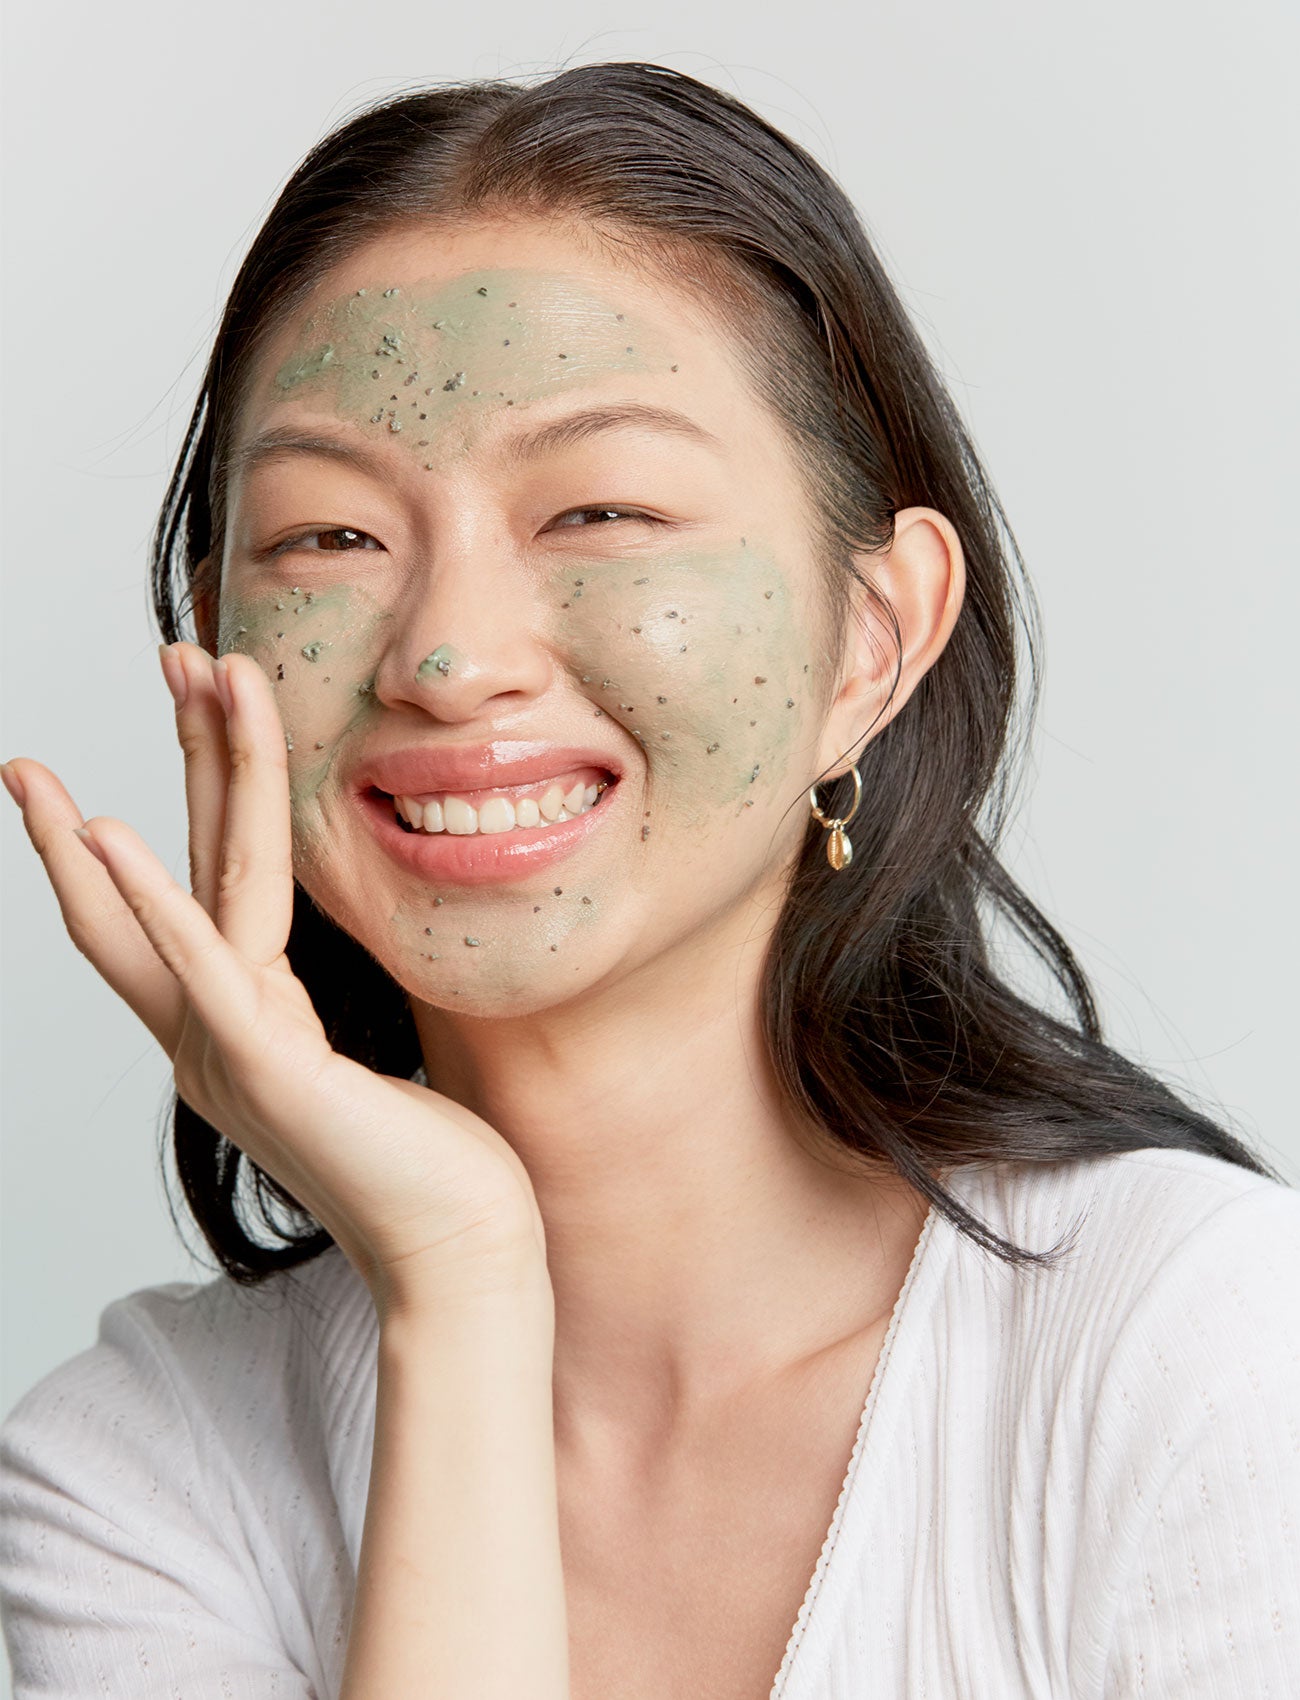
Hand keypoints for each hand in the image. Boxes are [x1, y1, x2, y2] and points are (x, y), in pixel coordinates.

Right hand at [1, 643, 549, 1319]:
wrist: (459, 1253)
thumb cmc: (429, 1162)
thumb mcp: (371, 1049)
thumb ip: (333, 996)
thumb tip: (333, 948)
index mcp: (244, 1019)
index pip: (208, 879)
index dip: (197, 786)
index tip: (203, 701)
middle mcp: (215, 1028)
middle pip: (183, 860)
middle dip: (182, 749)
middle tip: (172, 649)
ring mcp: (227, 1048)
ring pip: (197, 882)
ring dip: (189, 769)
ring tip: (180, 672)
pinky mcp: (260, 1068)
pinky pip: (201, 965)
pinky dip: (150, 899)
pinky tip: (108, 832)